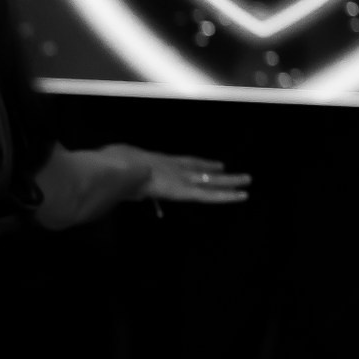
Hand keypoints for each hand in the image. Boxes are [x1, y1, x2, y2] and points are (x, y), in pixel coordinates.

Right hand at [129, 148, 250, 205]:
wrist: (119, 169)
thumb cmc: (112, 170)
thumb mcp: (118, 171)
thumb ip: (126, 181)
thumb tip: (124, 189)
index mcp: (157, 162)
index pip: (183, 162)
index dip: (197, 163)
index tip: (209, 164)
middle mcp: (174, 167)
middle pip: (199, 168)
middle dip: (214, 170)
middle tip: (229, 170)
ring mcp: (181, 178)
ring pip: (211, 180)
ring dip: (230, 180)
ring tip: (247, 179)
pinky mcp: (186, 192)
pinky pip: (210, 195)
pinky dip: (226, 196)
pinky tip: (241, 195)